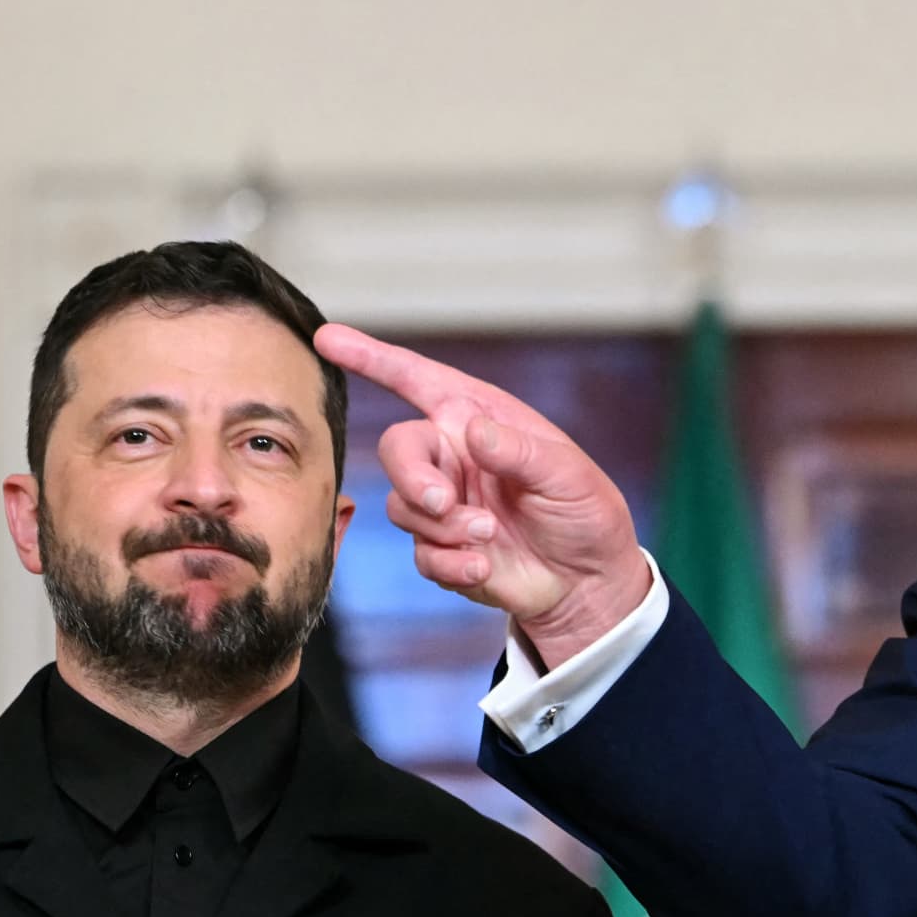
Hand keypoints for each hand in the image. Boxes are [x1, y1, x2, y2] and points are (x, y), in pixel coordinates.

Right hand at [314, 324, 651, 666]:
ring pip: (403, 507)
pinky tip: (484, 567)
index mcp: (479, 420)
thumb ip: (520, 452)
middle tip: (441, 502)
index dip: (372, 357)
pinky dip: (449, 563)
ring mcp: (445, 505)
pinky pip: (421, 553)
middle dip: (412, 476)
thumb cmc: (585, 512)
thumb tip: (472, 431)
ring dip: (443, 527)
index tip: (327, 337)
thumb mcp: (567, 474)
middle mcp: (453, 457)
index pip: (417, 380)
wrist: (588, 579)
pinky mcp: (443, 549)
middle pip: (398, 449)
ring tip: (489, 536)